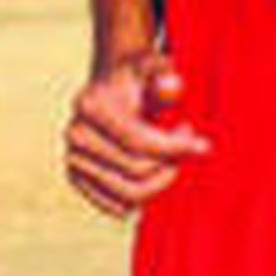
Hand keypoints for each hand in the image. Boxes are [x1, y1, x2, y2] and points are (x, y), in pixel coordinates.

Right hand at [64, 53, 209, 218]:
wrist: (113, 89)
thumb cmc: (141, 78)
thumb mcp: (155, 67)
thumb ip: (165, 74)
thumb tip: (171, 86)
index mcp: (91, 105)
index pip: (139, 142)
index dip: (177, 148)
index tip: (202, 144)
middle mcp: (75, 134)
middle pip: (137, 171)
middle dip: (171, 163)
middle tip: (185, 146)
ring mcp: (73, 159)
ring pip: (130, 195)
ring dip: (161, 180)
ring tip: (171, 156)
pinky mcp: (77, 178)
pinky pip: (118, 207)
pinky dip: (144, 196)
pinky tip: (155, 171)